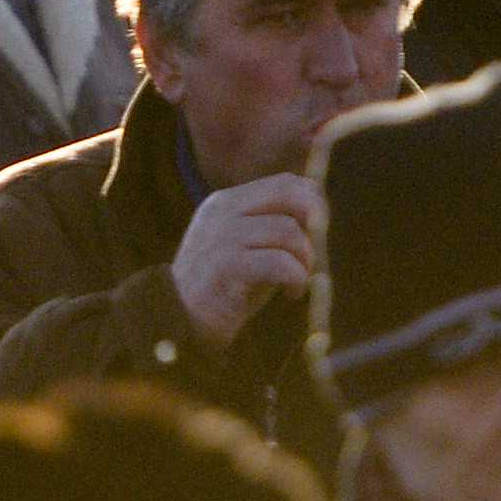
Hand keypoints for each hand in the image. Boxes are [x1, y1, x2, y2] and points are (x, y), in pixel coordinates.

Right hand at [168, 174, 324, 343]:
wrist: (179, 318)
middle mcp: (223, 211)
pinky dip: (296, 278)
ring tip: (299, 279)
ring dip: (305, 259)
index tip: (320, 229)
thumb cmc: (222, 286)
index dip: (312, 200)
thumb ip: (273, 228)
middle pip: (287, 194)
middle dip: (315, 220)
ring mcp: (223, 236)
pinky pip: (280, 262)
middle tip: (316, 251)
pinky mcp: (228, 265)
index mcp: (226, 202)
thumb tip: (320, 216)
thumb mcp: (245, 247)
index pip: (282, 183)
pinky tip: (291, 293)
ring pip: (288, 230)